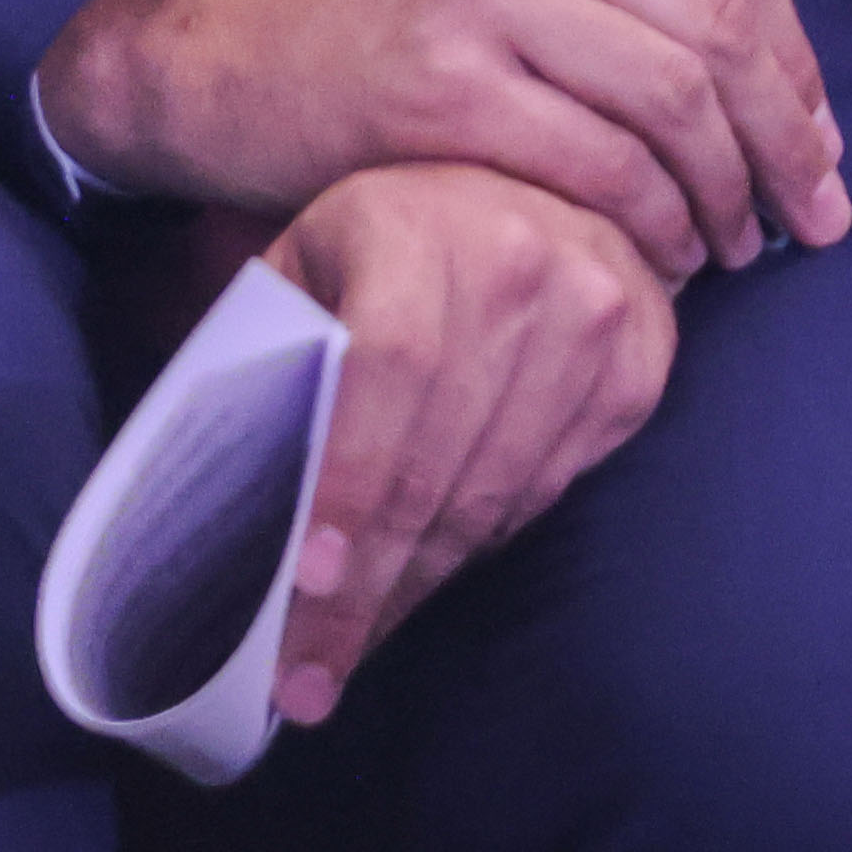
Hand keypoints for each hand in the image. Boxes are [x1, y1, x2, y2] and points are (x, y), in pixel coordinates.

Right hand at [34, 0, 839, 269]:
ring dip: (724, 192)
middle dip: (787, 135)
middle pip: (715, 28)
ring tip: (736, 246)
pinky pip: (593, 165)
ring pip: (667, 100)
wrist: (220, 37)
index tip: (822, 133)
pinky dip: (648, 221)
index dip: (796, 55)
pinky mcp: (439, 91)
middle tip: (813, 211)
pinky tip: (661, 256)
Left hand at [256, 159, 682, 729]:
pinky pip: (554, 486)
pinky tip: (434, 567)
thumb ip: (270, 355)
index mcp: (418, 223)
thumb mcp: (310, 258)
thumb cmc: (386, 232)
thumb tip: (207, 512)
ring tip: (352, 648)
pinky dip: (488, 539)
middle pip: (439, 460)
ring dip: (421, 583)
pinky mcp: (644, 356)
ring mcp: (599, 308)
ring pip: (499, 491)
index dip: (349, 483)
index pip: (386, 371)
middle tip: (306, 681)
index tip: (309, 582)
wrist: (537, 171)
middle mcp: (524, 257)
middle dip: (367, 588)